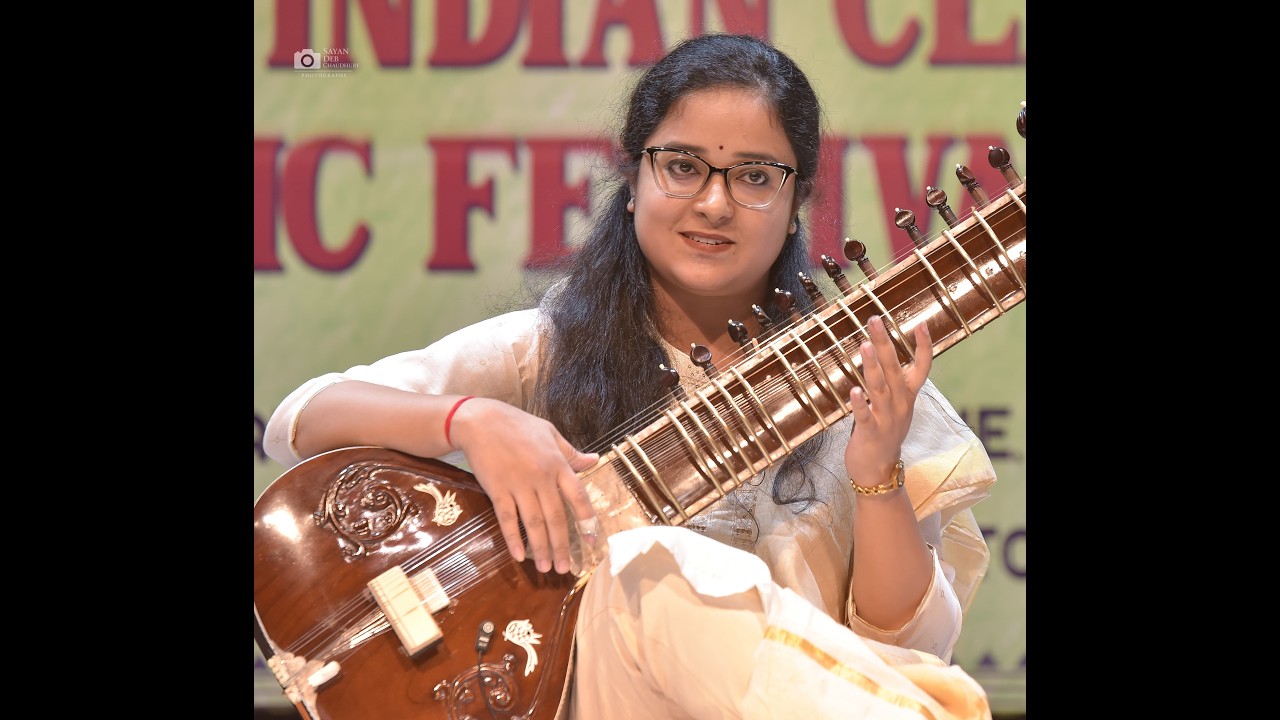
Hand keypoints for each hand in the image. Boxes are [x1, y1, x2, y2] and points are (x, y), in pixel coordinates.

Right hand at [449, 398, 598, 573]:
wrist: (480, 420)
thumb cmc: (517, 425)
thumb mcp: (550, 433)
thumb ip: (571, 452)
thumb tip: (595, 460)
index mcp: (558, 464)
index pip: (578, 496)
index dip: (586, 520)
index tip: (591, 540)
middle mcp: (541, 477)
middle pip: (556, 517)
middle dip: (561, 545)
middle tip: (565, 568)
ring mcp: (519, 484)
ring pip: (533, 523)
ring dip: (540, 548)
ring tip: (545, 568)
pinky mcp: (497, 490)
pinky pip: (507, 519)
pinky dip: (513, 538)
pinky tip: (518, 555)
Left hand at [845, 315, 930, 487]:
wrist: (879, 473)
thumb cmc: (883, 434)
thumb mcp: (895, 407)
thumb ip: (892, 384)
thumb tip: (884, 355)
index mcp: (907, 398)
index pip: (922, 368)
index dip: (923, 347)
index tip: (922, 323)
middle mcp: (900, 405)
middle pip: (895, 370)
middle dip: (885, 344)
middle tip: (875, 320)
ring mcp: (887, 419)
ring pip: (880, 388)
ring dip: (873, 366)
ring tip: (865, 345)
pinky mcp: (871, 434)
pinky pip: (865, 416)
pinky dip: (860, 403)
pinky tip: (853, 390)